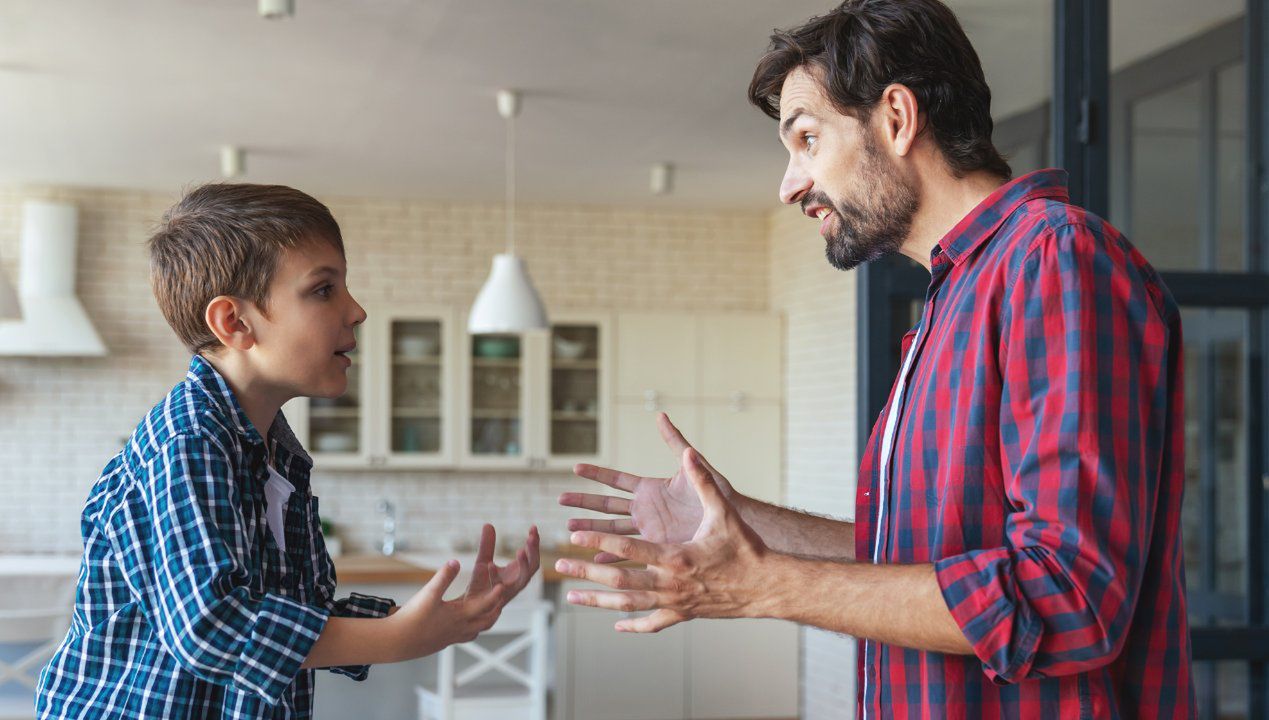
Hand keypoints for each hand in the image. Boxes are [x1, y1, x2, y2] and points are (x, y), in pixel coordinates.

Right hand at [386, 559, 504, 660]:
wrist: (396, 642)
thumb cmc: (412, 618)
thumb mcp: (428, 593)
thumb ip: (443, 577)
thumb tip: (456, 561)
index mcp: (459, 616)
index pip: (485, 605)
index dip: (495, 594)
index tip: (503, 585)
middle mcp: (460, 629)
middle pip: (487, 621)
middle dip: (496, 608)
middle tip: (501, 597)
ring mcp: (452, 637)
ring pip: (477, 630)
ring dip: (485, 619)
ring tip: (488, 610)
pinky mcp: (443, 642)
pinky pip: (465, 636)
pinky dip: (471, 628)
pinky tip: (463, 623)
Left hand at [466, 524, 540, 602]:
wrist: (469, 610)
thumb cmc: (480, 586)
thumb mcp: (483, 561)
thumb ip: (487, 545)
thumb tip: (488, 524)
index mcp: (517, 573)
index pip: (532, 556)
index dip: (534, 543)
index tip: (533, 527)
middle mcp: (516, 583)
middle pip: (533, 567)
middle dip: (534, 552)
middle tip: (532, 537)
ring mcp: (508, 593)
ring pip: (523, 580)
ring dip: (524, 566)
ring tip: (520, 551)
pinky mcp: (496, 601)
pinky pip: (499, 590)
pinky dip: (495, 577)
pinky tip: (489, 565)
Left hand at [556, 447, 770, 632]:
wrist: (766, 587)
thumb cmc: (746, 548)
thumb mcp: (723, 511)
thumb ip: (702, 481)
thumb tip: (689, 452)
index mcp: (676, 556)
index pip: (627, 548)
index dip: (597, 539)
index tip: (574, 535)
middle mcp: (670, 583)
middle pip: (618, 580)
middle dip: (586, 571)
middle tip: (559, 566)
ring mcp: (675, 602)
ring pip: (627, 604)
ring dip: (597, 599)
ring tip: (571, 596)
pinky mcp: (683, 615)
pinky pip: (652, 623)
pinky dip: (632, 623)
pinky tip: (616, 623)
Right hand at [560, 413, 735, 561]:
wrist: (734, 522)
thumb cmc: (718, 493)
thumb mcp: (693, 466)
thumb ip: (675, 442)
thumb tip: (661, 415)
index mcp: (651, 488)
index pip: (616, 479)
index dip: (596, 474)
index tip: (574, 468)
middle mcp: (646, 508)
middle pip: (607, 504)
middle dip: (584, 502)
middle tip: (560, 499)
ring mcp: (649, 529)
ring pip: (612, 529)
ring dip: (591, 529)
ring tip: (568, 529)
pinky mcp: (656, 547)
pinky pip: (629, 552)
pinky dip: (611, 556)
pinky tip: (594, 560)